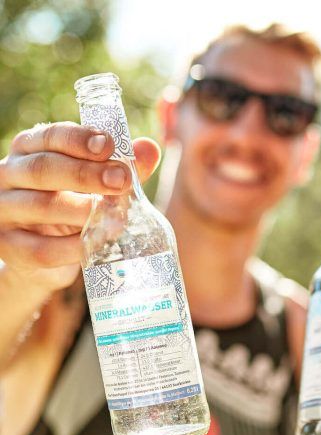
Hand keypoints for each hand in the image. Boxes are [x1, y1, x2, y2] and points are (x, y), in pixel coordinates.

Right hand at [0, 122, 160, 292]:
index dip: (80, 139)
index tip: (109, 145)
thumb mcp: (96, 184)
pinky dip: (73, 247)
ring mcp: (4, 212)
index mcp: (30, 150)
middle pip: (44, 168)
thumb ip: (121, 167)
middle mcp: (9, 175)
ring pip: (41, 206)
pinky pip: (42, 249)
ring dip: (84, 210)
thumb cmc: (73, 207)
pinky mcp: (10, 248)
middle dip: (87, 174)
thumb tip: (150, 149)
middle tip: (122, 181)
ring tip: (117, 216)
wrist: (45, 256)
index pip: (50, 136)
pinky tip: (97, 243)